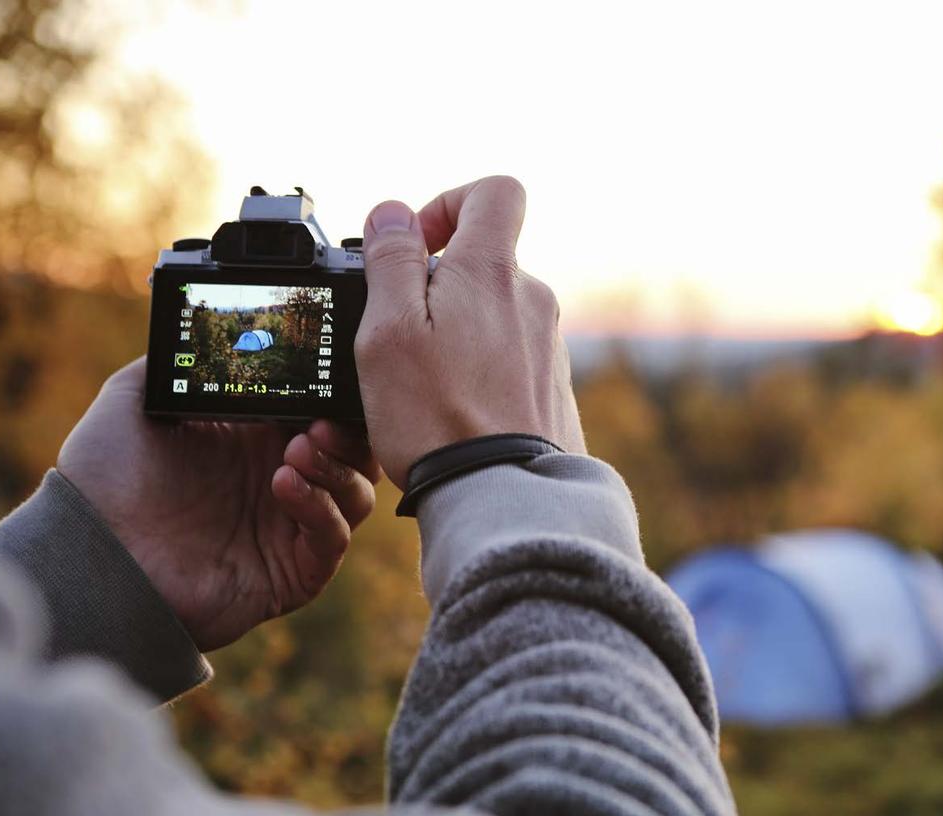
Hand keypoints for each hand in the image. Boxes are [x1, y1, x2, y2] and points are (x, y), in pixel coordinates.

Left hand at [57, 358, 379, 650]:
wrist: (92, 551)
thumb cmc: (105, 481)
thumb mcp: (133, 400)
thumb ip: (178, 361)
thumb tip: (206, 323)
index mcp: (256, 440)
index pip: (324, 413)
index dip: (336, 397)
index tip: (328, 379)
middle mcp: (281, 480)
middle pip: (356, 454)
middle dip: (350, 433)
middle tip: (319, 421)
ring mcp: (289, 528)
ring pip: (357, 495)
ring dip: (338, 467)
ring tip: (297, 449)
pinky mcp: (293, 572)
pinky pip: (332, 540)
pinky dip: (321, 509)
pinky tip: (284, 484)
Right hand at [356, 175, 586, 487]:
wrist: (501, 496)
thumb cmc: (436, 418)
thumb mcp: (389, 331)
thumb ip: (391, 261)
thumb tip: (394, 212)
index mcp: (493, 273)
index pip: (495, 192)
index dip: (449, 202)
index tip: (417, 247)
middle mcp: (534, 300)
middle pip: (486, 261)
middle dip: (439, 284)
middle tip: (402, 335)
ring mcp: (549, 345)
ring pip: (496, 313)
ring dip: (458, 331)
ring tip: (426, 384)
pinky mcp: (553, 387)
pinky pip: (512, 357)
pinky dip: (481, 369)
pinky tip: (456, 410)